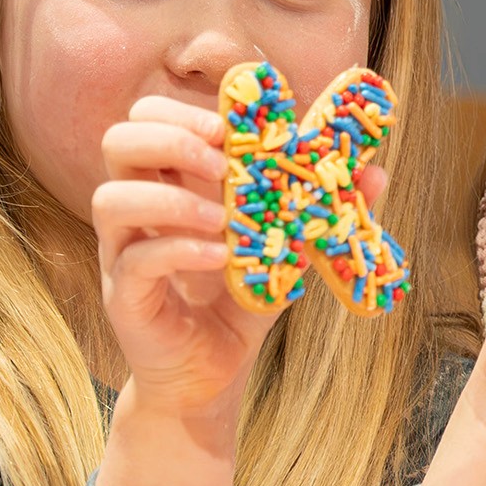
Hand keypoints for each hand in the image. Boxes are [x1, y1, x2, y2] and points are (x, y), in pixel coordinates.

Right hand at [95, 94, 295, 426]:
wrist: (212, 376)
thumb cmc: (240, 302)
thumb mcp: (285, 249)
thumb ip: (319, 209)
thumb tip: (375, 174)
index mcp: (169, 183)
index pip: (148, 119)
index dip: (181, 110)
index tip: (230, 126)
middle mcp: (138, 209)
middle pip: (118, 141)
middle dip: (171, 137)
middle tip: (222, 158)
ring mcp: (122, 252)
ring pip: (110, 198)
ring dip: (171, 197)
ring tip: (222, 217)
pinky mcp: (123, 296)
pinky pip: (135, 260)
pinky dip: (180, 250)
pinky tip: (220, 258)